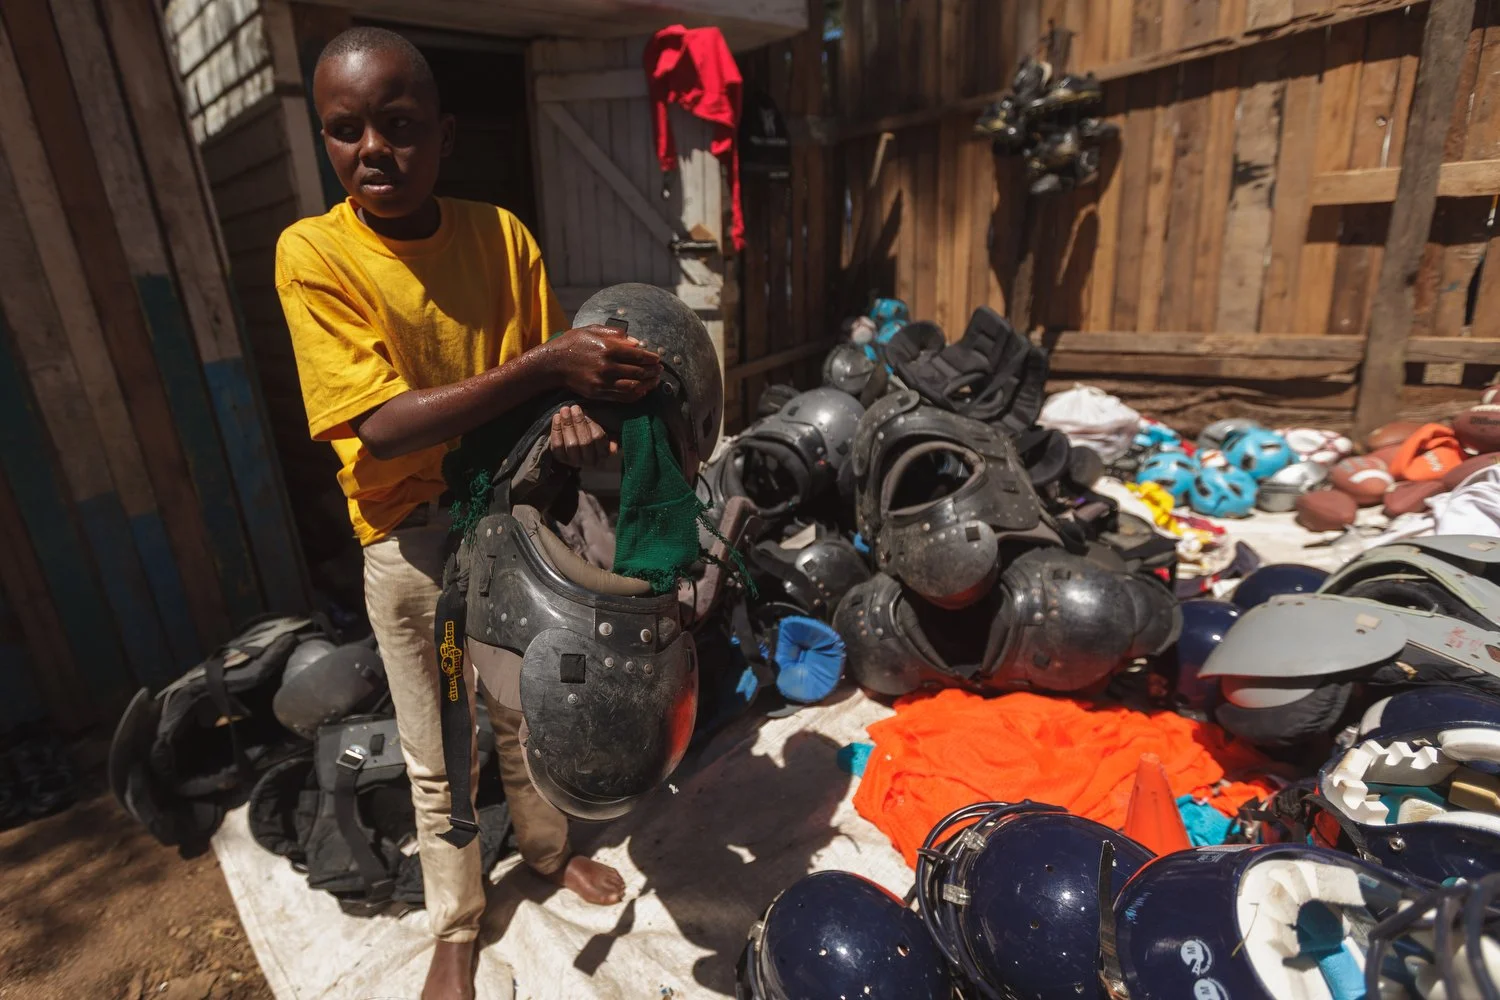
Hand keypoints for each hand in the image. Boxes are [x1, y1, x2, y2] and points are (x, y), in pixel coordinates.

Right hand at [539, 325, 661, 401]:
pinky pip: (622, 397)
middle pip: (639, 372)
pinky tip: (642, 391)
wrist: (553, 363)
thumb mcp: (592, 329)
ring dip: (648, 385)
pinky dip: (635, 395)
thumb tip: (637, 342)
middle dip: (653, 372)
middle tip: (660, 370)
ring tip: (654, 381)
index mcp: (608, 348)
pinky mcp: (598, 393)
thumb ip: (616, 334)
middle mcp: (607, 366)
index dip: (651, 358)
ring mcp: (603, 382)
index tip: (658, 359)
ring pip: (633, 387)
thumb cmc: (574, 343)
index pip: (638, 356)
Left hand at [549, 405, 615, 466]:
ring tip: (564, 410)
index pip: (598, 438)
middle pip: (584, 442)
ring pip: (571, 444)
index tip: (586, 410)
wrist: (576, 440)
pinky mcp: (561, 459)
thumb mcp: (605, 431)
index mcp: (603, 453)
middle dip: (579, 422)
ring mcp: (574, 461)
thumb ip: (610, 434)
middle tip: (574, 408)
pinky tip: (556, 417)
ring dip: (567, 425)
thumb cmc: (592, 432)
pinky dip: (556, 430)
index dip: (591, 424)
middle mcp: (590, 461)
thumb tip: (613, 446)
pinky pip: (557, 446)